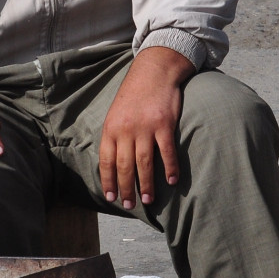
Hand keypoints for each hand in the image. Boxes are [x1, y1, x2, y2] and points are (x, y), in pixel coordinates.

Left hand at [98, 47, 196, 209]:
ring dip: (146, 184)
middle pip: (124, 166)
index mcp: (111, 129)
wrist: (153, 72)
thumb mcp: (116, 114)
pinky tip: (172, 181)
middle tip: (130, 205)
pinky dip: (170, 168)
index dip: (108, 182)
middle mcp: (126, 130)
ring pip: (144, 163)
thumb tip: (113, 162)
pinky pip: (167, 151)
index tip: (111, 197)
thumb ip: (115, 136)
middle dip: (126, 188)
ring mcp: (146, 127)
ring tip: (147, 200)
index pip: (106, 161)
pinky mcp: (164, 124)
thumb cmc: (135, 95)